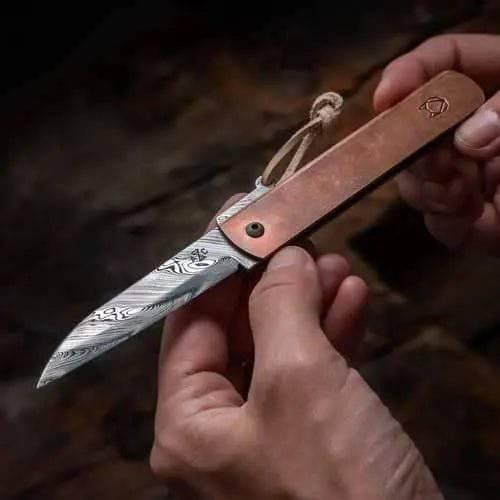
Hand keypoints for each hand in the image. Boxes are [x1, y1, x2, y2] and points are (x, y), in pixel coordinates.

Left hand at [150, 199, 442, 499]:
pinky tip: (352, 299)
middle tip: (299, 242)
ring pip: (280, 349)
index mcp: (188, 424)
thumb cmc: (335, 476)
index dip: (216, 270)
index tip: (241, 225)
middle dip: (272, 285)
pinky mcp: (311, 440)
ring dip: (308, 303)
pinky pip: (313, 374)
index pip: (189, 325)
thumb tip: (279, 258)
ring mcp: (266, 436)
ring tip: (335, 265)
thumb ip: (279, 306)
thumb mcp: (298, 377)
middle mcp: (218, 432)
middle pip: (238, 334)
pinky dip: (332, 334)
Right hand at [374, 34, 499, 253]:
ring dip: (426, 185)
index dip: (412, 72)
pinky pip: (437, 220)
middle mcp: (478, 129)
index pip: (448, 61)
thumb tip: (469, 139)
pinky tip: (468, 213)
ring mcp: (472, 174)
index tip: (386, 97)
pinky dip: (444, 218)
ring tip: (456, 191)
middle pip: (417, 125)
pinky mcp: (471, 218)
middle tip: (430, 159)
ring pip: (417, 177)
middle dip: (414, 145)